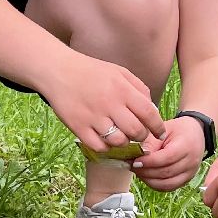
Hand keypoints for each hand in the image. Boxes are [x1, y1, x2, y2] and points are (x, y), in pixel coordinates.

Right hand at [39, 50, 165, 153]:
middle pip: (136, 131)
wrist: (58, 70)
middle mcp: (110, 104)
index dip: (158, 126)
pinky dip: (105, 146)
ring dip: (124, 142)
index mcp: (122, 89)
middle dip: (142, 136)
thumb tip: (152, 109)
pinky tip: (104, 138)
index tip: (160, 133)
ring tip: (121, 136)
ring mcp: (93, 117)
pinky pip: (99, 146)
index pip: (149, 113)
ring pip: (119, 142)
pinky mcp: (78, 127)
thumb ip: (139, 88)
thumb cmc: (92, 71)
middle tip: (139, 135)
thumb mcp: (119, 72)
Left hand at [131, 115, 206, 191]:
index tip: (135, 161)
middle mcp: (191, 162)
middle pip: (165, 173)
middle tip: (132, 166)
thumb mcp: (164, 129)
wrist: (196, 134)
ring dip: (149, 180)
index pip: (166, 158)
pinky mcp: (186, 180)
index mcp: (186, 146)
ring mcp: (190, 173)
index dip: (149, 162)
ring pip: (166, 184)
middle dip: (146, 172)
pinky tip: (147, 176)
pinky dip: (156, 184)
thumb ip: (151, 142)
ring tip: (138, 171)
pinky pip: (169, 187)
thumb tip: (138, 156)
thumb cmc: (179, 130)